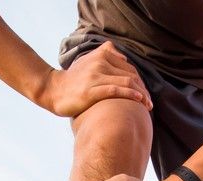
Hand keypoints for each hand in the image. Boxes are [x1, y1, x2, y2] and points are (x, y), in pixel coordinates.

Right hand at [36, 42, 152, 116]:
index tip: (145, 93)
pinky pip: (116, 90)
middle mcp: (100, 62)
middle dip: (143, 89)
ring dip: (141, 94)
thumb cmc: (73, 80)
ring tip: (148, 105)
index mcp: (101, 54)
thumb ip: (103, 55)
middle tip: (149, 102)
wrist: (52, 90)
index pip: (128, 67)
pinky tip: (139, 100)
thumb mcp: (87, 61)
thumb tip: (122, 56)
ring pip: (126, 82)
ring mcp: (95, 76)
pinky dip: (131, 94)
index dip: (140, 80)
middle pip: (130, 75)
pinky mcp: (91, 90)